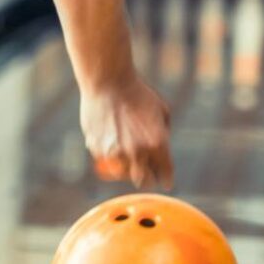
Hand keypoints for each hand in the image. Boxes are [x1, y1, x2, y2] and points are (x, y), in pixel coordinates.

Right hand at [80, 74, 173, 189]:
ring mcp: (115, 153)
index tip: (165, 180)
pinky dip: (109, 156)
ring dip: (126, 168)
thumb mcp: (162, 111)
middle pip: (143, 181)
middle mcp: (137, 152)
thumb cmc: (138, 93)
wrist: (108, 82)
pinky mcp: (97, 150)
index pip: (165, 175)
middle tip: (146, 173)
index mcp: (158, 144)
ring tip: (127, 156)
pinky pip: (105, 161)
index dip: (165, 178)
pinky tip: (111, 140)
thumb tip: (161, 150)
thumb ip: (163, 134)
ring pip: (122, 174)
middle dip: (146, 178)